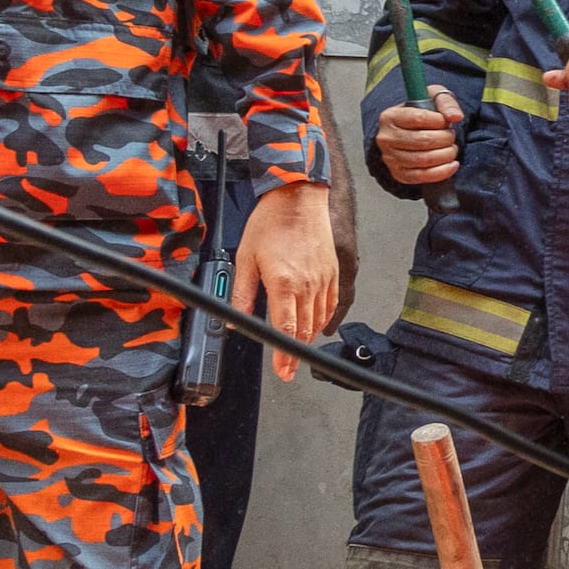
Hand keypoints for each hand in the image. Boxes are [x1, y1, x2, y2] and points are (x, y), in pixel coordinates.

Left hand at [231, 181, 337, 380]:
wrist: (298, 198)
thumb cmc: (271, 222)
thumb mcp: (245, 258)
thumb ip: (241, 293)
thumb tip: (235, 320)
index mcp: (284, 283)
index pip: (286, 329)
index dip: (284, 354)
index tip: (282, 370)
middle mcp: (308, 284)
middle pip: (305, 330)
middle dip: (296, 353)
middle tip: (288, 368)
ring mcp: (324, 279)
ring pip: (320, 319)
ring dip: (309, 337)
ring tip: (298, 348)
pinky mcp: (333, 272)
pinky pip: (332, 303)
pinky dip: (324, 319)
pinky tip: (316, 324)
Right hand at [377, 89, 464, 188]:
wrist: (411, 132)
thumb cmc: (422, 113)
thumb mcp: (433, 98)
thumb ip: (446, 102)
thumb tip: (455, 116)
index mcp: (390, 116)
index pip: (417, 118)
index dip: (438, 121)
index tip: (445, 121)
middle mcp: (386, 138)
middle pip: (422, 140)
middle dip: (445, 138)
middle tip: (451, 136)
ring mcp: (390, 158)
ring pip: (423, 159)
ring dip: (446, 154)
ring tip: (452, 148)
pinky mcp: (398, 174)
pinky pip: (422, 176)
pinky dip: (442, 172)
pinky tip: (452, 164)